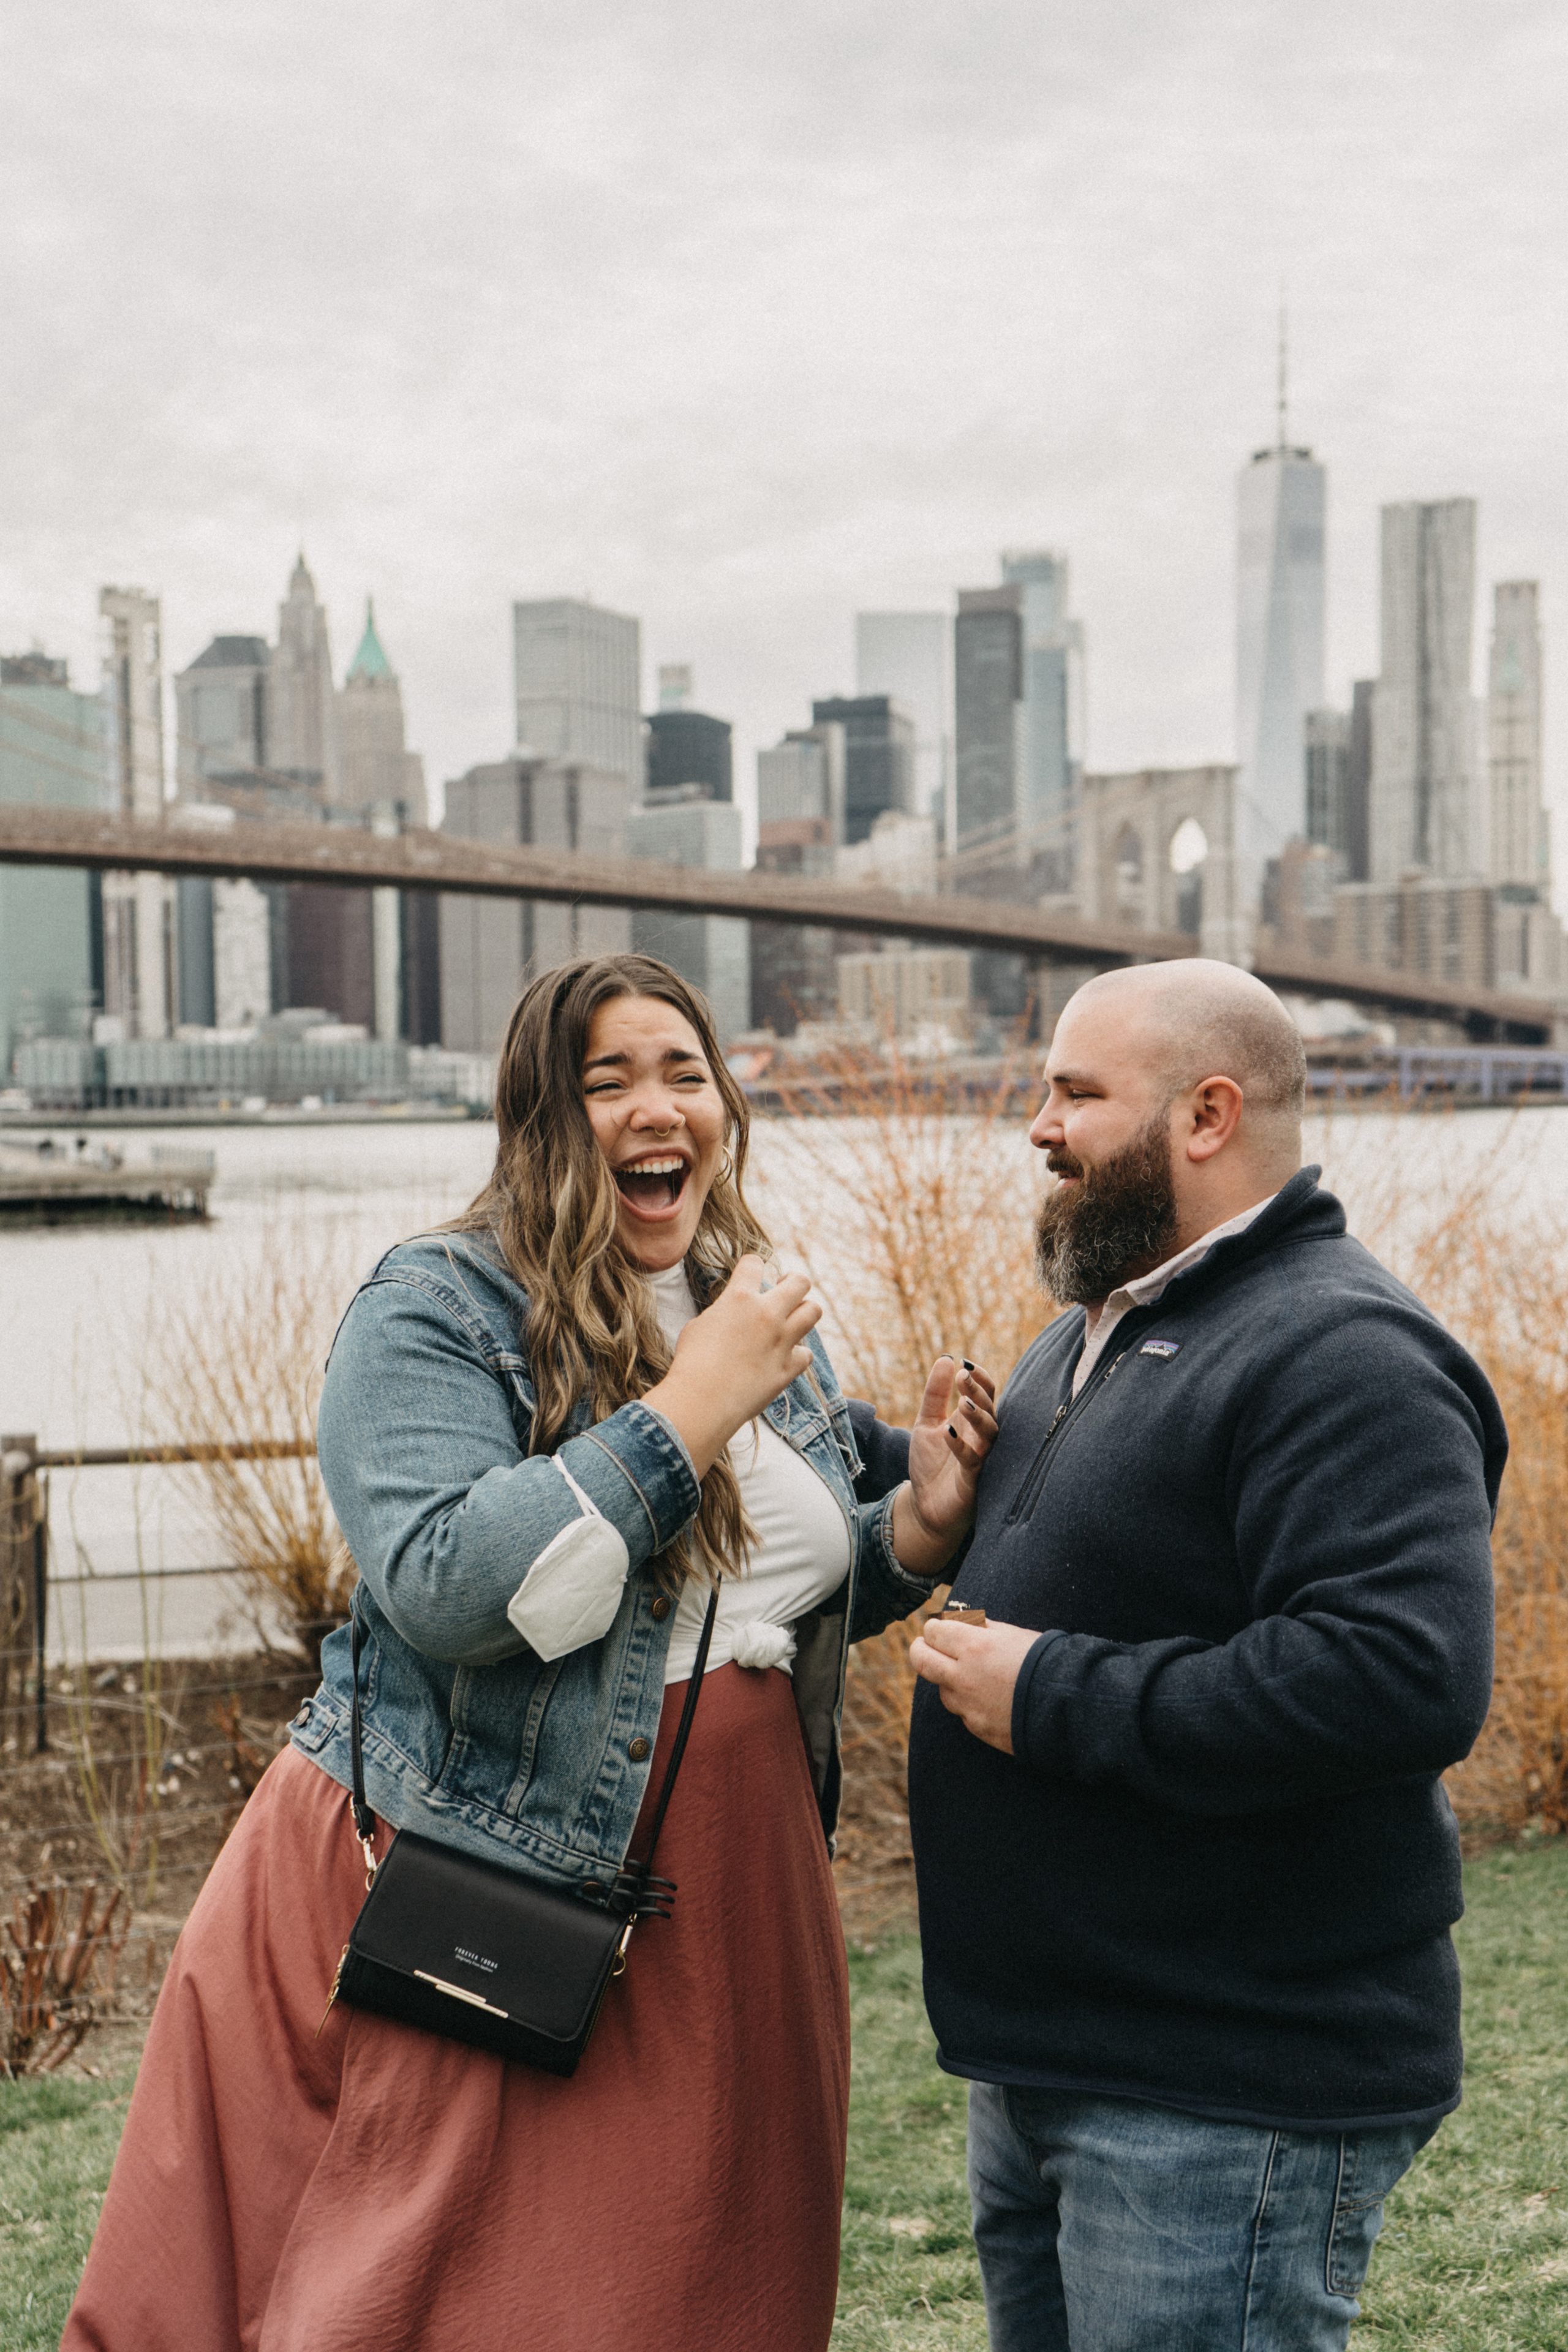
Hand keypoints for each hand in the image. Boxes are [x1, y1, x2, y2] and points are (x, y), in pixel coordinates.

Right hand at [641, 1255, 820, 1476]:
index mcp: (740, 1298)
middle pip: (800, 1282)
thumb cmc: (691, 1363)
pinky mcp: (788, 1368)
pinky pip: (806, 1353)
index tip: (750, 1272)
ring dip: (803, 1312)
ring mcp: (782, 1341)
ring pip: (813, 1311)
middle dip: (793, 1283)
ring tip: (791, 1320)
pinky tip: (785, 1357)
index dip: (752, 1265)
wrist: (702, 1402)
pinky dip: (797, 1354)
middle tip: (783, 1292)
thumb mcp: (699, 1325)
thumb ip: (723, 1312)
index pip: (755, 1263)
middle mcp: (767, 1314)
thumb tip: (731, 1314)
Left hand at [890, 1357, 998, 1576]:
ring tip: (963, 1402)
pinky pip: (973, 1460)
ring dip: (978, 1416)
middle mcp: (982, 1438)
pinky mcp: (973, 1479)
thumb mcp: (926, 1423)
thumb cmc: (931, 1465)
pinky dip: (962, 1445)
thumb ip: (935, 1394)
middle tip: (963, 1376)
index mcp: (973, 1422)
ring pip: (991, 1433)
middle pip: (991, 1409)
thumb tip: (946, 1358)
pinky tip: (948, 1432)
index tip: (963, 1363)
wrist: (925, 1506)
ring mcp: (981, 1458)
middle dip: (978, 1392)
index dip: (979, 1378)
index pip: (986, 1394)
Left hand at [908, 1617, 1040, 1754]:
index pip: (933, 1630)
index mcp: (974, 1646)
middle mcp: (964, 1676)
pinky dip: (969, 1703)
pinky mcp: (977, 1727)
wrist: (1068, 1705)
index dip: (936, 1627)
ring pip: (941, 1689)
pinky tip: (990, 1698)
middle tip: (927, 1646)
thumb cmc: (1045, 1663)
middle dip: (921, 1649)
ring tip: (974, 1675)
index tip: (942, 1628)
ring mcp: (968, 1705)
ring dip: (950, 1680)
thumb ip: (982, 1628)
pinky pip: (962, 1712)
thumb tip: (960, 1621)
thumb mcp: (1014, 1634)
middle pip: (920, 1659)